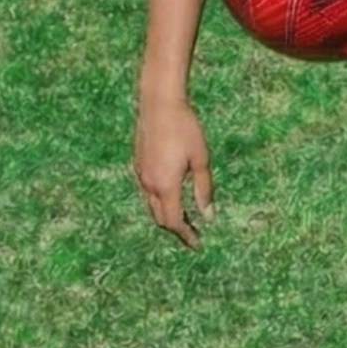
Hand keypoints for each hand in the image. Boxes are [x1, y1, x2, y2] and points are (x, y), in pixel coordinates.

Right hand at [134, 94, 213, 247]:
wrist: (159, 103)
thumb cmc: (185, 128)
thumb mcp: (201, 159)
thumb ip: (204, 189)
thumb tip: (208, 216)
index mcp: (165, 185)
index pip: (173, 221)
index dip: (185, 235)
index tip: (197, 244)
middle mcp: (149, 184)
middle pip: (160, 218)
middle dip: (176, 228)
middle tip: (193, 232)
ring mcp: (140, 174)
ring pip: (151, 205)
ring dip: (166, 214)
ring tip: (184, 216)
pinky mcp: (138, 164)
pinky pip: (147, 191)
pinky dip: (159, 200)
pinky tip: (172, 194)